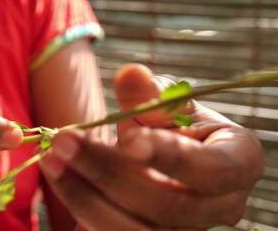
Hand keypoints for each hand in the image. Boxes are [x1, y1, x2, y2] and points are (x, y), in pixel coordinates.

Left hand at [40, 64, 263, 230]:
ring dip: (86, 197)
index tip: (128, 139)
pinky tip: (60, 182)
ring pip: (135, 230)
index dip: (169, 156)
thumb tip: (130, 74)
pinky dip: (83, 212)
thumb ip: (150, 95)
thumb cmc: (173, 126)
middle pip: (165, 204)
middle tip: (63, 141)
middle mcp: (220, 207)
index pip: (208, 168)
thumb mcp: (167, 105)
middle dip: (108, 172)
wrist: (167, 157)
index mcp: (238, 163)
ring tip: (51, 163)